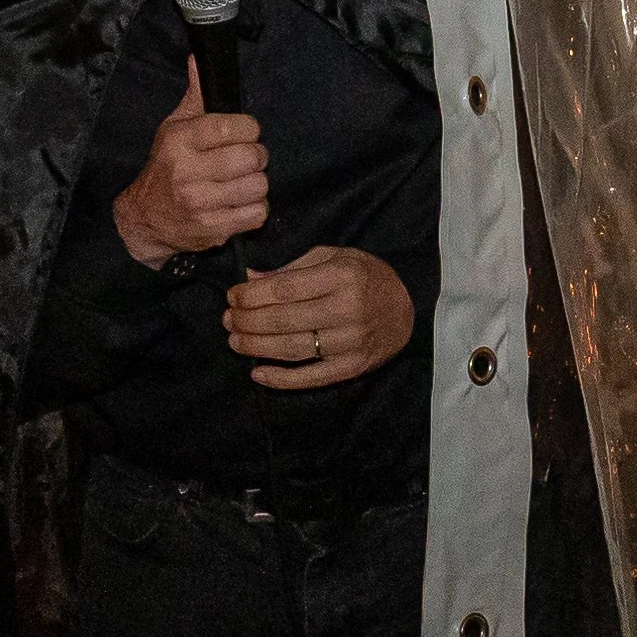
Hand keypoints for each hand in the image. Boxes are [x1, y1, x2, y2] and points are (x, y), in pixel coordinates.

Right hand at [108, 64, 266, 263]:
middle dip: (256, 156)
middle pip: (251, 157)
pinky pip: (257, 213)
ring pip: (258, 186)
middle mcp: (188, 172)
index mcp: (180, 141)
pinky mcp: (214, 229)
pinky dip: (255, 208)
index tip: (243, 133)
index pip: (234, 127)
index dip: (249, 129)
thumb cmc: (165, 167)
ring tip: (242, 182)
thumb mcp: (173, 128)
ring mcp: (201, 203)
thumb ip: (195, 96)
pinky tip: (240, 203)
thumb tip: (199, 60)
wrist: (145, 218)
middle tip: (246, 159)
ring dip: (256, 183)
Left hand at [227, 246, 415, 390]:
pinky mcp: (351, 367)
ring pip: (291, 349)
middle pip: (283, 320)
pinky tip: (257, 374)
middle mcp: (346, 310)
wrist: (408, 307)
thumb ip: (292, 269)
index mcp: (341, 276)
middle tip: (228, 320)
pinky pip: (310, 377)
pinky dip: (280, 379)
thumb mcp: (334, 258)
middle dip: (247, 321)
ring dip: (256, 348)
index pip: (284, 289)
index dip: (251, 295)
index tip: (232, 296)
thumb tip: (250, 278)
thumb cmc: (365, 277)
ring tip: (235, 341)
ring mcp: (350, 342)